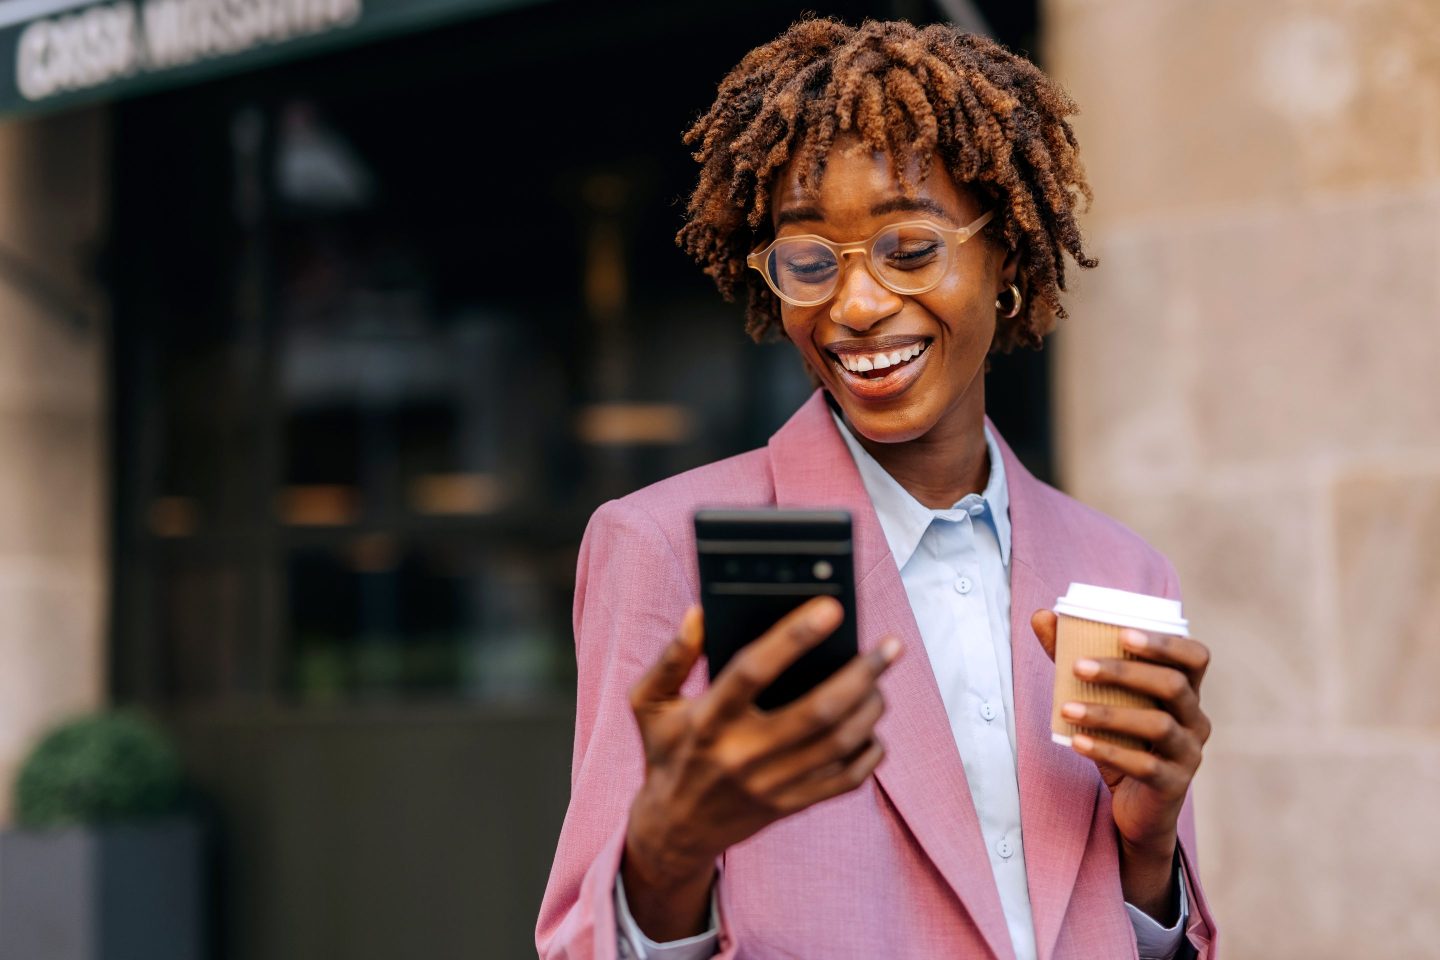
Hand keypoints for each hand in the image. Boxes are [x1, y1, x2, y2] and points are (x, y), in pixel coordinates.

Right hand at [622, 597, 900, 940]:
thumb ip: (671, 657)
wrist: (675, 828)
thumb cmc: (668, 751)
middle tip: (890, 645)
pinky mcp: (791, 805)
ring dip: (871, 707)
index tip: (832, 607)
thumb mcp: (648, 702)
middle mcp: (742, 754)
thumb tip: (699, 614)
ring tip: (880, 680)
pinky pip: (846, 780)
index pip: (754, 670)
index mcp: (708, 719)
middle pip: (817, 710)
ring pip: (839, 743)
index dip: (794, 637)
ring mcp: (771, 785)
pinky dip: (870, 750)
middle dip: (862, 673)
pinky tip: (872, 727)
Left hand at [1031, 609, 1210, 917]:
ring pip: (1158, 724)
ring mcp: (1189, 753)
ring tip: (1066, 709)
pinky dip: (1107, 750)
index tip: (1122, 633)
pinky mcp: (1173, 784)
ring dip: (1108, 713)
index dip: (1165, 642)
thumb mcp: (1102, 700)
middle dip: (1125, 671)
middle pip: (1174, 684)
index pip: (1195, 656)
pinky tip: (1077, 743)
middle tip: (1078, 667)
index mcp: (1186, 690)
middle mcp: (1196, 718)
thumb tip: (1042, 617)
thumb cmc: (1122, 741)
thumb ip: (1076, 658)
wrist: (1136, 807)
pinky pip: (1144, 765)